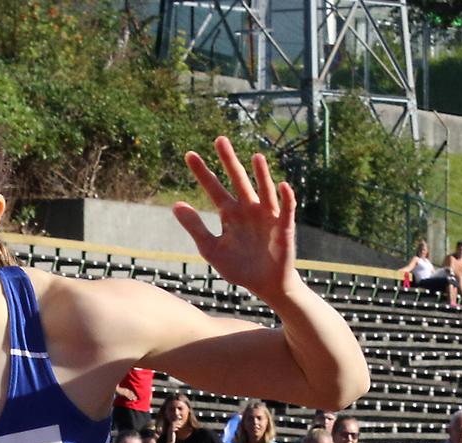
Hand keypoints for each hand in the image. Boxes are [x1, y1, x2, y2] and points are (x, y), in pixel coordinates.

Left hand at [173, 137, 297, 303]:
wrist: (264, 284)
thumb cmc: (239, 267)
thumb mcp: (211, 249)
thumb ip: (195, 227)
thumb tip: (176, 205)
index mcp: (229, 214)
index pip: (213, 188)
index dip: (202, 173)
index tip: (188, 155)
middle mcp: (248, 209)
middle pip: (237, 180)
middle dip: (229, 161)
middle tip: (219, 139)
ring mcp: (267, 216)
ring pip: (263, 190)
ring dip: (260, 175)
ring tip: (255, 157)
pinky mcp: (283, 227)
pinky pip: (286, 209)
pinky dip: (285, 198)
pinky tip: (281, 186)